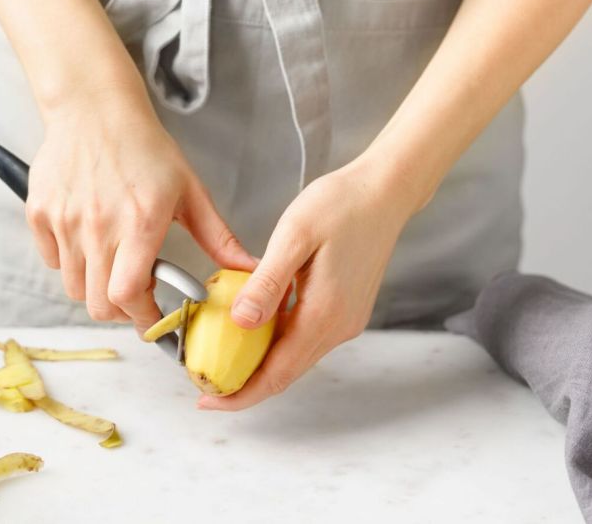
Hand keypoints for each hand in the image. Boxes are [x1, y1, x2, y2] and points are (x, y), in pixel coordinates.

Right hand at [26, 88, 255, 332]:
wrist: (95, 109)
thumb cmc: (146, 148)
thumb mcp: (190, 191)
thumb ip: (219, 237)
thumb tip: (247, 269)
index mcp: (139, 223)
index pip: (128, 296)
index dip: (142, 318)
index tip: (154, 322)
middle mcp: (97, 226)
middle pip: (97, 303)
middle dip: (121, 311)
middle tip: (136, 296)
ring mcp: (64, 221)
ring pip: (73, 287)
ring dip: (95, 289)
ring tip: (114, 265)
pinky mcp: (39, 213)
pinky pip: (52, 261)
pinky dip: (70, 263)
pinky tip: (90, 242)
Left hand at [197, 158, 419, 409]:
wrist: (385, 191)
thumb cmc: (341, 205)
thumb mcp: (294, 237)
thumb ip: (268, 283)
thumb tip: (241, 323)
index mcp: (325, 314)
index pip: (277, 373)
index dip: (241, 393)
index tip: (208, 401)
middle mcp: (339, 326)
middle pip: (287, 373)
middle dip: (246, 386)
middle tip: (206, 384)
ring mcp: (346, 319)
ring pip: (296, 356)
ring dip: (261, 365)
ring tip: (224, 359)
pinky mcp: (346, 308)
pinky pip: (307, 337)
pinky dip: (279, 343)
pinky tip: (256, 328)